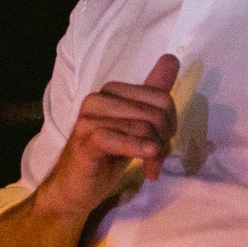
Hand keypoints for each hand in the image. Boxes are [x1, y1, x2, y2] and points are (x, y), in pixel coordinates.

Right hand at [36, 53, 179, 217]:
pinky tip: (148, 168)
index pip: (161, 97)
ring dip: (155, 153)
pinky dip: (139, 151)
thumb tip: (170, 59)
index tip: (165, 142)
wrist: (76, 188)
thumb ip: (152, 94)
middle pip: (155, 112)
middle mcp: (98, 98)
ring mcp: (89, 118)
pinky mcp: (85, 139)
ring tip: (153, 169)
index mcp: (112, 91)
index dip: (171, 122)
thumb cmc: (107, 156)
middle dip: (164, 139)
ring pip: (142, 127)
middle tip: (158, 160)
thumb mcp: (135, 124)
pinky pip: (121, 139)